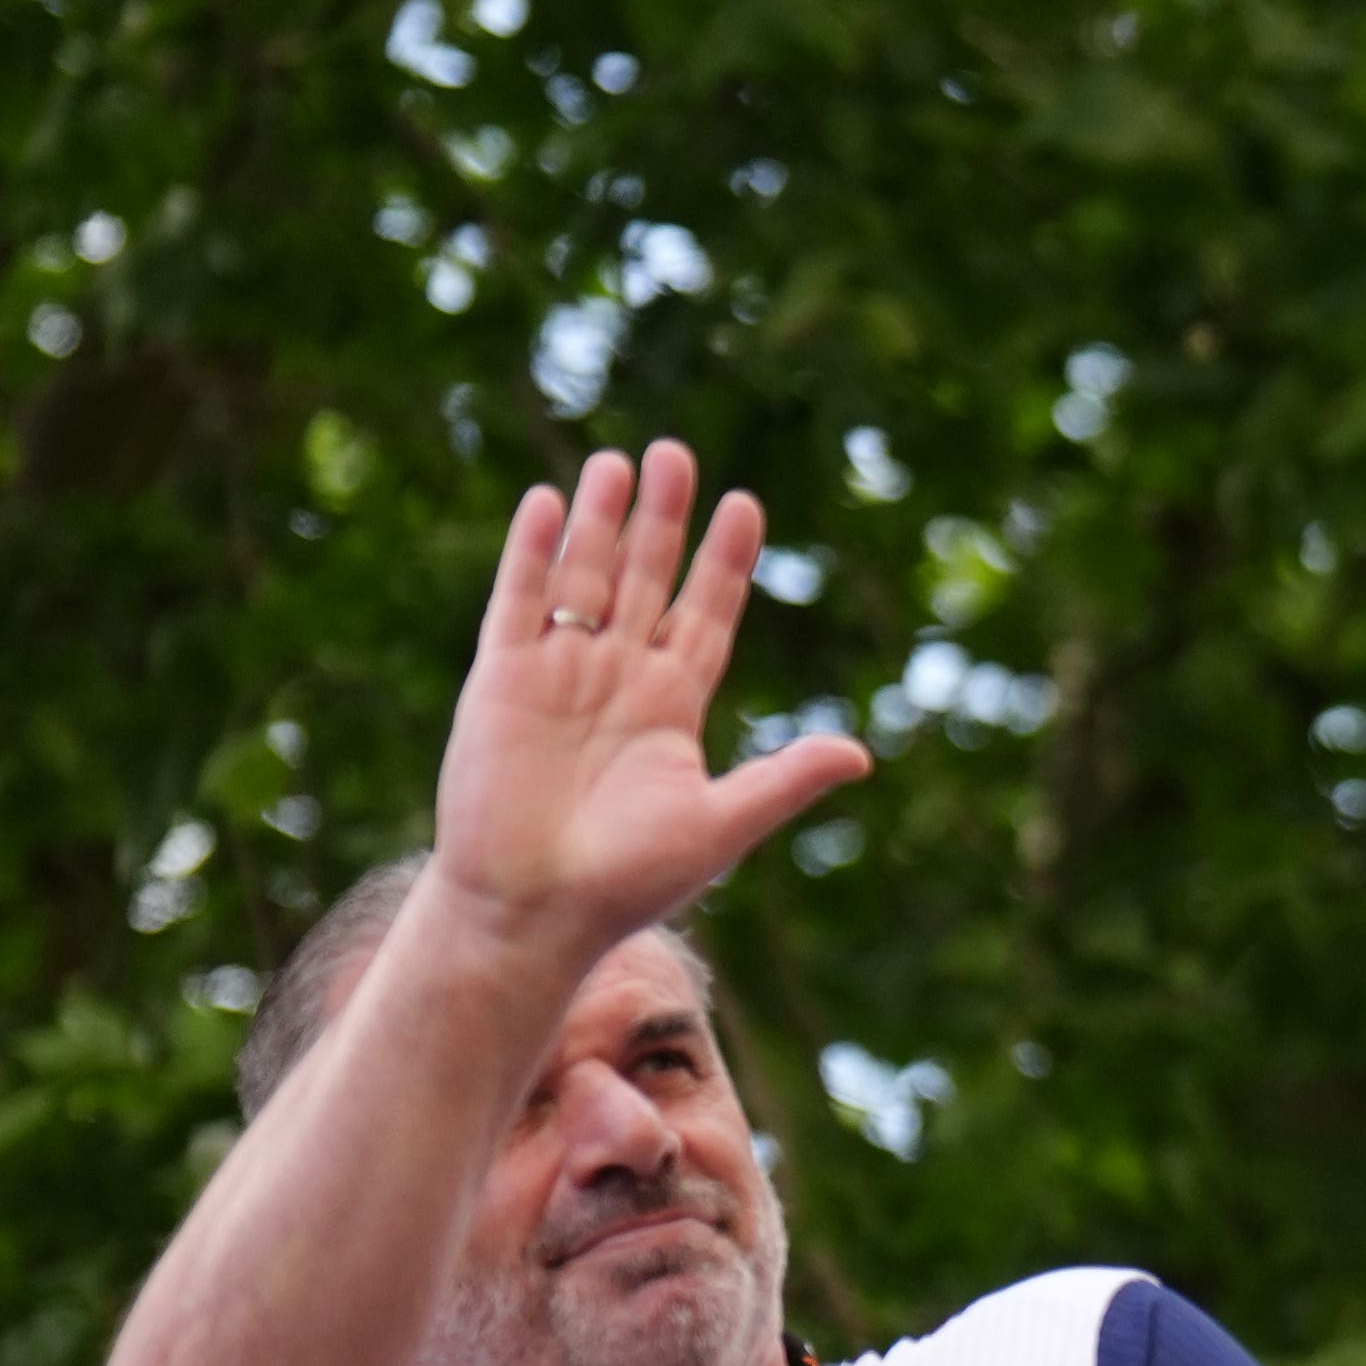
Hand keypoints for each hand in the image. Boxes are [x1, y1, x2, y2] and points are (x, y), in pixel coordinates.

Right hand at [427, 440, 870, 968]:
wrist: (535, 910)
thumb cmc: (630, 881)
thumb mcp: (720, 826)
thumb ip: (785, 782)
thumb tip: (862, 755)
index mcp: (672, 707)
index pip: (704, 616)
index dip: (724, 563)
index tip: (745, 506)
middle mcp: (618, 679)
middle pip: (647, 580)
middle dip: (664, 521)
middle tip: (679, 454)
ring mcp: (559, 672)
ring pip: (586, 578)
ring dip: (602, 522)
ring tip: (621, 461)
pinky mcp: (503, 678)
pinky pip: (519, 602)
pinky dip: (533, 554)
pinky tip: (548, 503)